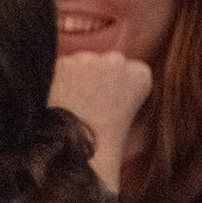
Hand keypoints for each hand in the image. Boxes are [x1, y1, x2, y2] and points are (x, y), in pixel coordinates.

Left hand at [48, 51, 151, 189]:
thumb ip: (130, 89)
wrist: (80, 143)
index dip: (115, 84)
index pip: (127, 68)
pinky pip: (61, 66)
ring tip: (76, 102)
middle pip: (104, 60)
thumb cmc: (108, 137)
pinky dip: (59, 79)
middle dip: (97, 76)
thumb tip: (119, 82)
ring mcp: (90, 59)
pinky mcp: (64, 62)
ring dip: (77, 75)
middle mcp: (118, 60)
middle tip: (89, 101)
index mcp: (141, 73)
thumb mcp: (135, 113)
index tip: (109, 99)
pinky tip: (63, 97)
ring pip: (82, 61)